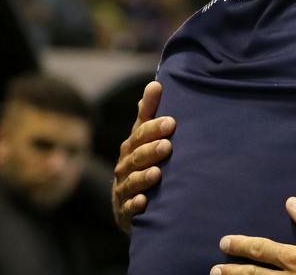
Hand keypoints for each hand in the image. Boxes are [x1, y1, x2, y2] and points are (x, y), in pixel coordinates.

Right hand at [111, 80, 174, 233]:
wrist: (135, 202)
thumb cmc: (144, 161)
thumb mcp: (146, 138)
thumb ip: (149, 113)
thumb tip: (155, 84)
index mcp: (131, 146)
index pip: (140, 134)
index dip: (154, 128)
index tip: (172, 122)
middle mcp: (125, 166)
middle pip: (136, 157)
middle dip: (151, 151)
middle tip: (168, 146)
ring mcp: (124, 189)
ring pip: (132, 181)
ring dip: (143, 177)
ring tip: (158, 173)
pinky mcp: (125, 211)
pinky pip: (129, 209)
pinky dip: (136, 205)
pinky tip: (144, 201)